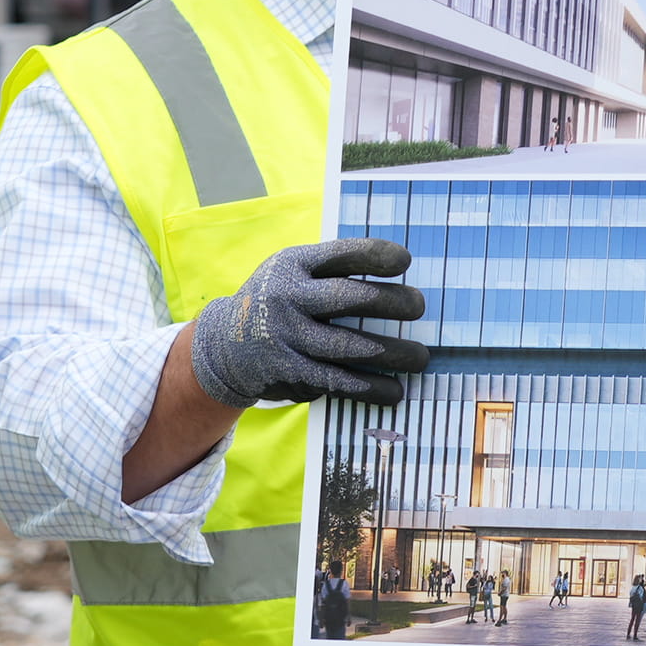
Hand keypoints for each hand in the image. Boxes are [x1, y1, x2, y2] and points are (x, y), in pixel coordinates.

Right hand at [188, 238, 430, 407]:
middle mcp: (287, 298)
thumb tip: (398, 273)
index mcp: (293, 265)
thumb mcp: (292, 272)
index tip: (405, 262)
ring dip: (390, 354)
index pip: (340, 255)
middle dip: (390, 303)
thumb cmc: (279, 302)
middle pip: (346, 298)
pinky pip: (336, 381)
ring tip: (420, 358)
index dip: (374, 257)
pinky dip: (369, 388)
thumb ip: (332, 269)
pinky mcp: (290, 372)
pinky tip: (394, 390)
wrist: (224, 345)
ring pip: (347, 347)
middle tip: (419, 307)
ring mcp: (287, 337)